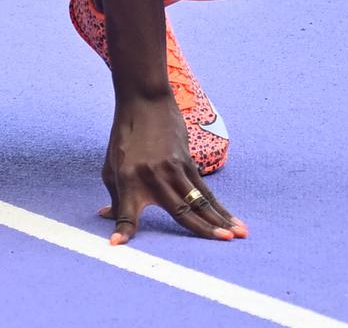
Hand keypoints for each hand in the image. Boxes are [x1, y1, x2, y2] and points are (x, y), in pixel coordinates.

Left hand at [99, 95, 246, 243]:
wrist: (144, 102)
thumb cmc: (124, 138)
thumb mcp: (111, 168)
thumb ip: (115, 197)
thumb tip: (109, 219)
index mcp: (129, 181)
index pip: (125, 212)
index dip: (122, 230)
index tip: (117, 244)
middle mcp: (153, 178)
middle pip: (181, 212)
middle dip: (202, 230)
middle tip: (222, 243)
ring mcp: (173, 170)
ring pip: (200, 202)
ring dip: (220, 220)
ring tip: (238, 235)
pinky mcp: (187, 162)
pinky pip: (205, 190)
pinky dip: (218, 206)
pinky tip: (231, 219)